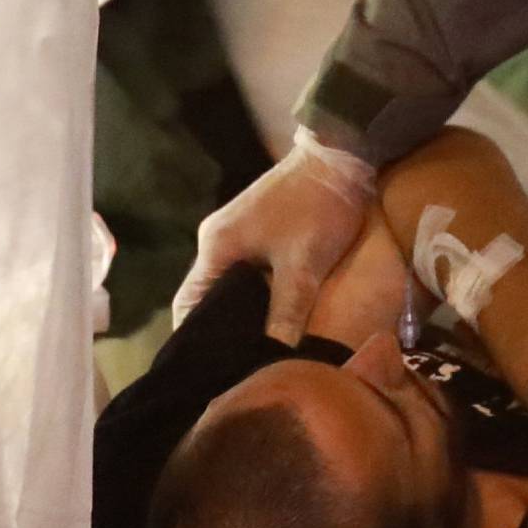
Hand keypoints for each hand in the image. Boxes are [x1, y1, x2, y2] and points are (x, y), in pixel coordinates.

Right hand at [173, 130, 373, 346]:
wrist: (340, 159)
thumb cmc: (316, 210)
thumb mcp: (303, 266)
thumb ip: (286, 312)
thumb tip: (275, 357)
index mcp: (216, 247)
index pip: (188, 303)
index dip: (193, 336)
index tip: (207, 369)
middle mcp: (217, 241)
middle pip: (207, 297)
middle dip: (220, 329)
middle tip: (236, 366)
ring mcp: (238, 235)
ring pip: (230, 286)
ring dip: (241, 313)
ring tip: (255, 350)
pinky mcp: (259, 232)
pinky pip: (248, 274)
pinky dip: (256, 296)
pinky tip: (273, 320)